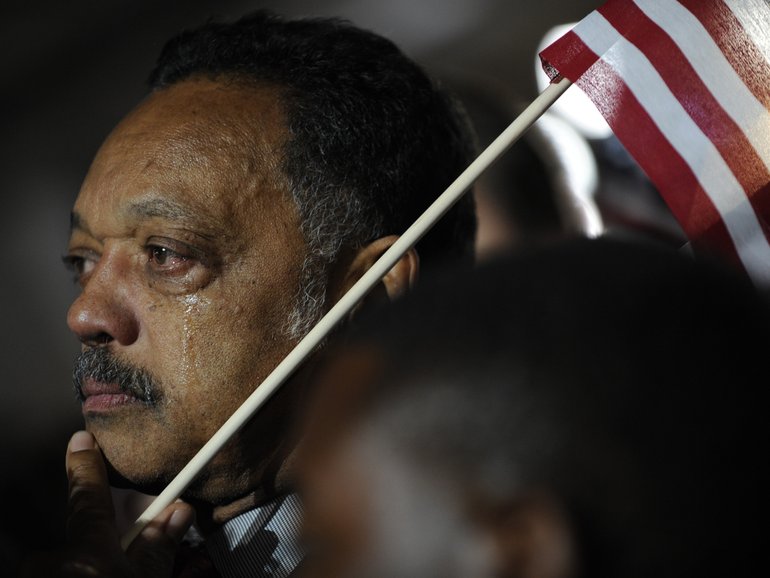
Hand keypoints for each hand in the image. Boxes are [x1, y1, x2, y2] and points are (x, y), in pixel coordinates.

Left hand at [21, 431, 194, 576]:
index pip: (89, 497)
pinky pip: (57, 572)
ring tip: (109, 570)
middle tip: (124, 555)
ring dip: (89, 562)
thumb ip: (159, 547)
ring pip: (69, 557)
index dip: (87, 466)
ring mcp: (38, 576)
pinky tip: (93, 576)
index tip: (81, 440)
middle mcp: (53, 562)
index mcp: (88, 552)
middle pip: (84, 532)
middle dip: (104, 535)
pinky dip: (76, 572)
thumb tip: (178, 512)